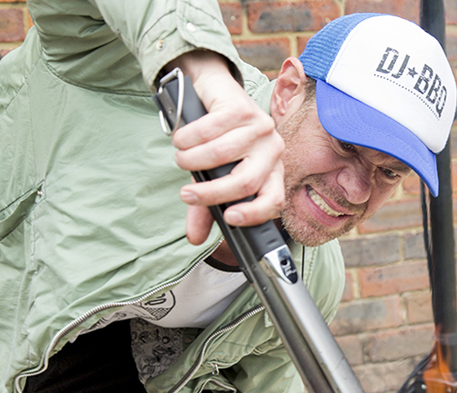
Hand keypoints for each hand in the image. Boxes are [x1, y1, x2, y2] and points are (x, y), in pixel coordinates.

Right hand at [164, 51, 285, 244]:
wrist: (211, 90)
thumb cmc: (216, 139)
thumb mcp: (211, 177)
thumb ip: (207, 208)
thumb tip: (194, 238)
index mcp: (272, 170)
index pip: (274, 200)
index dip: (254, 214)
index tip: (229, 217)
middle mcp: (272, 149)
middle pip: (246, 182)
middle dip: (211, 193)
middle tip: (187, 194)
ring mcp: (260, 127)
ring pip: (221, 155)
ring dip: (191, 160)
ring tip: (181, 157)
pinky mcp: (242, 107)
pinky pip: (208, 130)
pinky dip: (187, 137)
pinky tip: (181, 138)